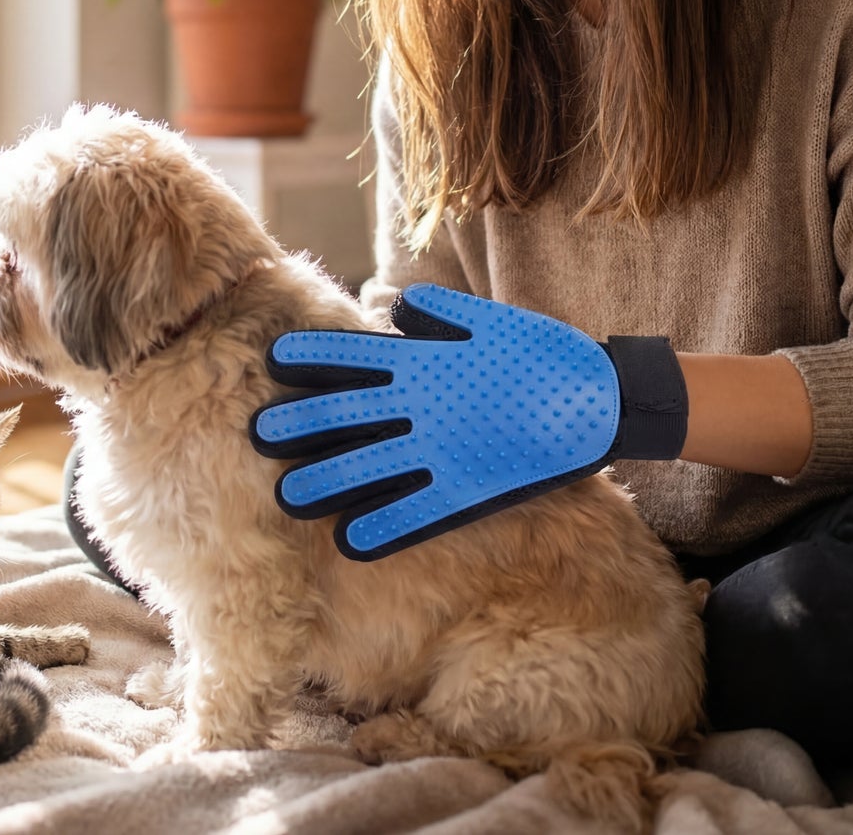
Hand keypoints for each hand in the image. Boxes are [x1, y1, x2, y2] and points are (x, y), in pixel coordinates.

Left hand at [249, 284, 686, 559]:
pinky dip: (380, 528)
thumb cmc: (538, 352)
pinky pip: (415, 513)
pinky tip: (346, 543)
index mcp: (424, 359)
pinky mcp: (468, 490)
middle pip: (345, 414)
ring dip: (323, 482)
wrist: (599, 400)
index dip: (307, 357)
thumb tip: (391, 310)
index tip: (270, 360)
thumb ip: (433, 315)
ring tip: (283, 496)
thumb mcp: (484, 319)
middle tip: (252, 432)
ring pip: (367, 468)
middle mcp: (423, 405)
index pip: (350, 355)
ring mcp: (444, 450)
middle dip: (297, 423)